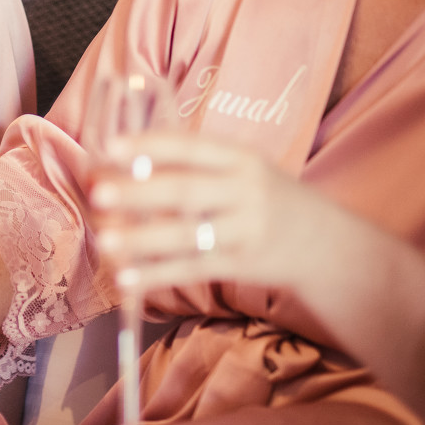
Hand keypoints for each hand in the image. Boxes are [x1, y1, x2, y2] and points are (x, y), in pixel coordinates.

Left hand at [88, 131, 322, 291]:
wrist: (326, 243)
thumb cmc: (266, 197)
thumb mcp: (243, 169)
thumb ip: (194, 164)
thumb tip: (122, 164)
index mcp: (241, 159)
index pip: (192, 147)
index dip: (151, 146)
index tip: (112, 147)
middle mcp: (245, 191)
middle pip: (186, 191)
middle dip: (140, 193)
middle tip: (98, 194)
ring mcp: (245, 230)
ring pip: (187, 236)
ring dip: (142, 240)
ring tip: (105, 239)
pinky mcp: (242, 265)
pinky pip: (193, 270)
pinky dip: (157, 276)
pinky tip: (126, 279)